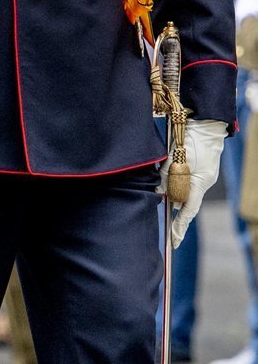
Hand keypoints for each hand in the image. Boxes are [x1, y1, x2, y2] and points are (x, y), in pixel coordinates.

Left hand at [158, 118, 225, 247]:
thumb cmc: (191, 139)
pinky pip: (188, 183)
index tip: (174, 240)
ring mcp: (203, 176)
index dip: (180, 226)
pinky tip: (171, 191)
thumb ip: (166, 176)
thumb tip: (158, 193)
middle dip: (178, 216)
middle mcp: (203, 182)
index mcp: (200, 183)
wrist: (205, 123)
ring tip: (169, 212)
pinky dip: (179, 187)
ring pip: (186, 192)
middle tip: (171, 235)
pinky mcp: (200, 169)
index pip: (189, 210)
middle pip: (187, 203)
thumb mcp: (175, 159)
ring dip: (176, 198)